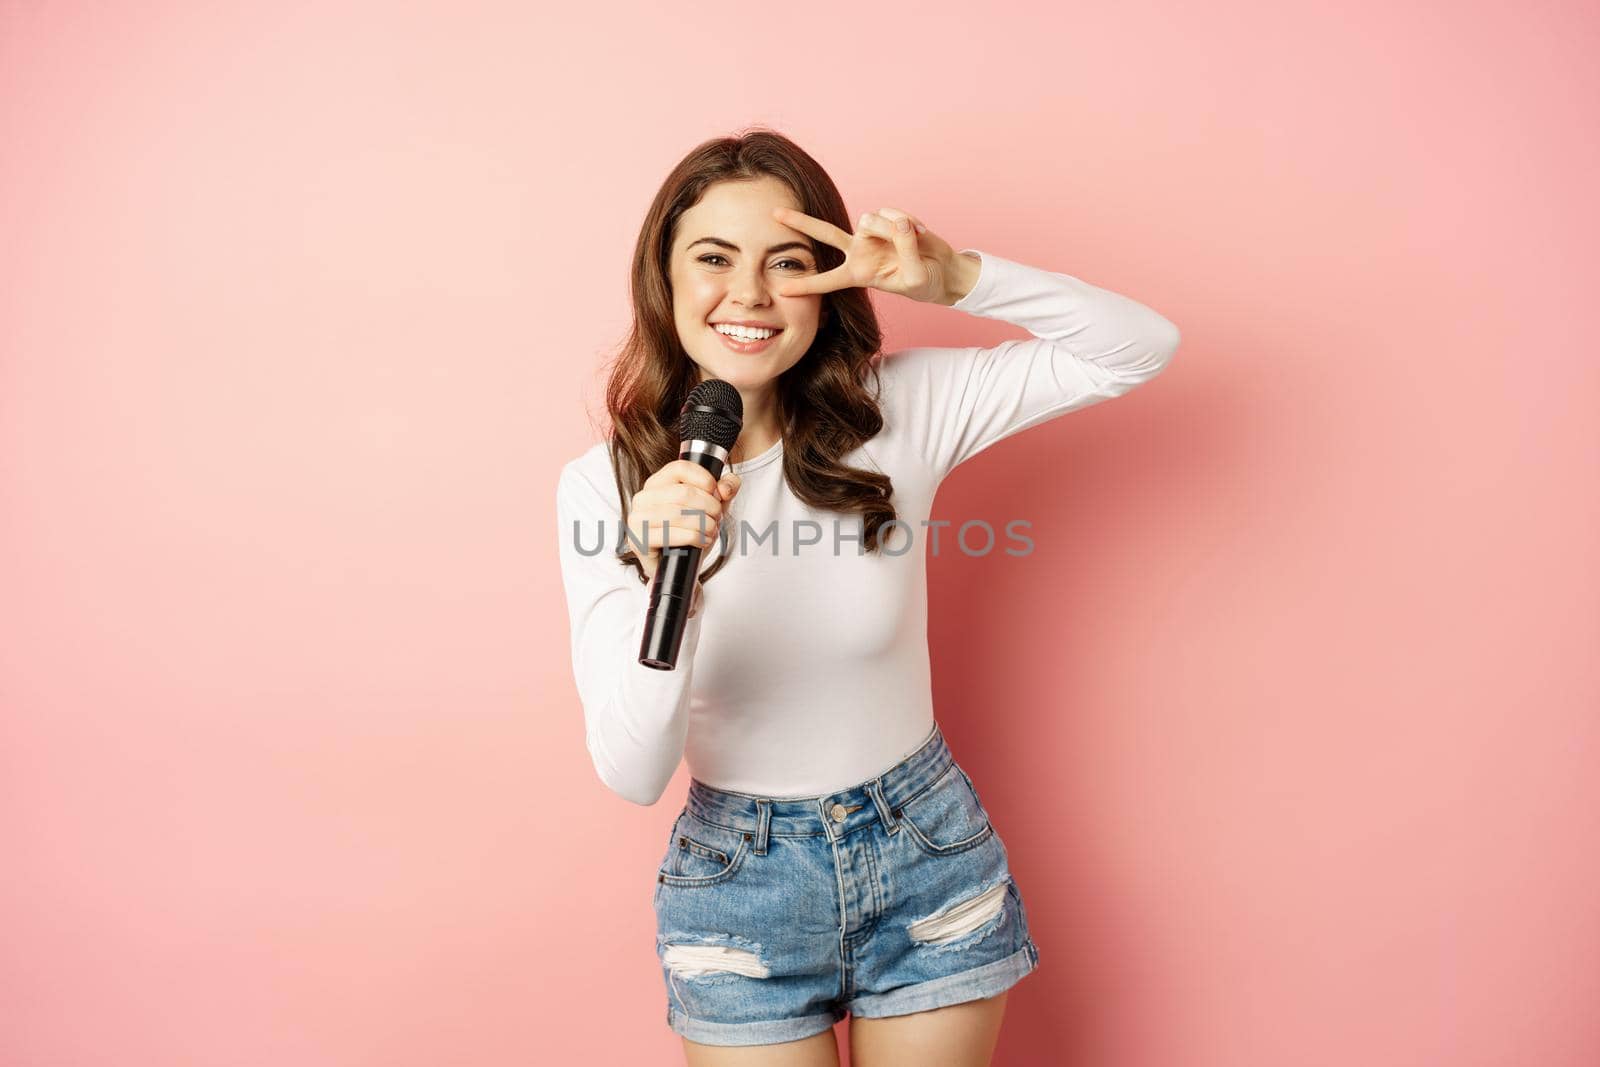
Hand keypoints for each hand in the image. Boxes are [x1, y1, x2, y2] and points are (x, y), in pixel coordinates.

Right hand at [628, 461, 741, 582]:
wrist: (677, 568)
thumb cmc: (690, 533)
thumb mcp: (712, 508)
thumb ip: (725, 490)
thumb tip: (726, 487)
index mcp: (658, 483)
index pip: (680, 468)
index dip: (704, 479)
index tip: (717, 493)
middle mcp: (643, 497)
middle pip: (684, 493)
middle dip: (710, 506)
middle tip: (717, 518)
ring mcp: (637, 518)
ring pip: (679, 514)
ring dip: (704, 524)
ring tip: (711, 531)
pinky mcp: (638, 540)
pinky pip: (671, 534)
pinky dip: (694, 538)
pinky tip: (702, 541)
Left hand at [770, 205, 968, 304]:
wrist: (942, 271)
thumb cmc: (925, 283)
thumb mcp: (916, 276)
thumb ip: (906, 250)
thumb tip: (899, 223)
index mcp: (858, 274)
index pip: (827, 281)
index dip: (806, 286)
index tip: (782, 290)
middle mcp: (859, 252)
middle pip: (824, 233)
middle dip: (800, 223)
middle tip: (774, 214)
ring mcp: (871, 235)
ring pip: (870, 219)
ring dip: (892, 228)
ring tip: (913, 240)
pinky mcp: (887, 221)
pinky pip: (891, 213)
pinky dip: (907, 221)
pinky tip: (919, 232)